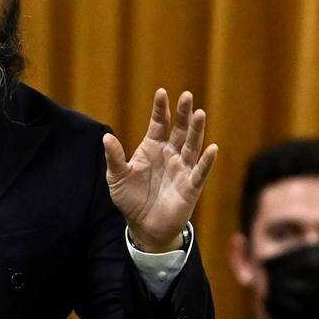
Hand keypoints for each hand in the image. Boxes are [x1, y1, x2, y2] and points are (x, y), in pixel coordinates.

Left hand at [103, 89, 217, 251]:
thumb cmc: (131, 198)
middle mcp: (170, 154)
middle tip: (187, 95)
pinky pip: (200, 172)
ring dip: (196, 131)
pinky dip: (206, 161)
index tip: (162, 92)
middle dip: (183, 113)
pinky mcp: (191, 186)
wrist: (143, 226)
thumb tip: (106, 136)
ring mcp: (182, 169)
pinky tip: (212, 148)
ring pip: (192, 146)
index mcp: (153, 148)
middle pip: (179, 130)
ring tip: (200, 114)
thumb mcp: (117, 177)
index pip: (159, 124)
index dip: (160, 109)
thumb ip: (114, 157)